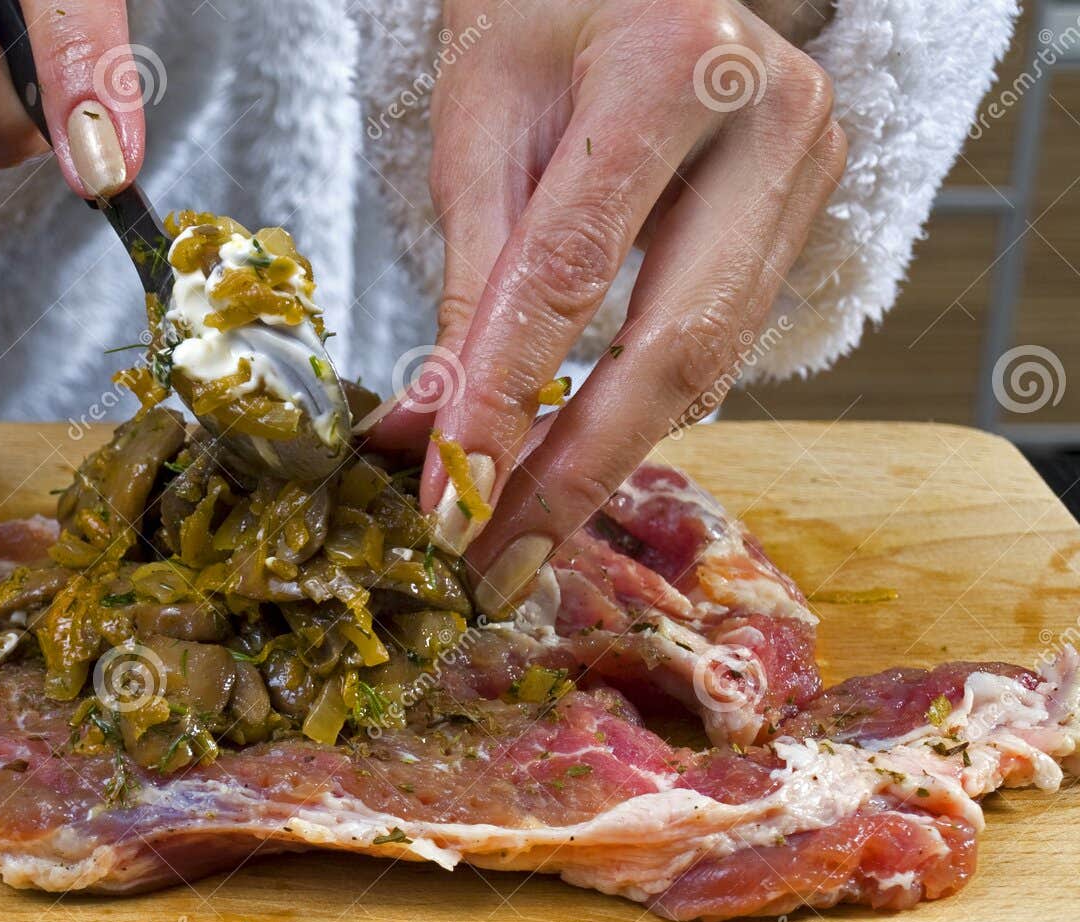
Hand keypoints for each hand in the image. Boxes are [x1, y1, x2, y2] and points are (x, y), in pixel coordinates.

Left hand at [363, 0, 844, 617]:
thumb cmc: (544, 11)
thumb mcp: (483, 125)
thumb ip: (468, 284)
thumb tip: (423, 431)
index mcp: (674, 69)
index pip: (574, 269)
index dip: (506, 398)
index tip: (447, 499)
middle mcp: (769, 122)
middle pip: (676, 346)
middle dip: (575, 472)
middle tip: (497, 559)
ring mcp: (805, 170)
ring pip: (709, 361)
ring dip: (607, 460)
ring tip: (519, 535)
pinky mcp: (805, 213)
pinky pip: (718, 340)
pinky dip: (642, 411)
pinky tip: (575, 465)